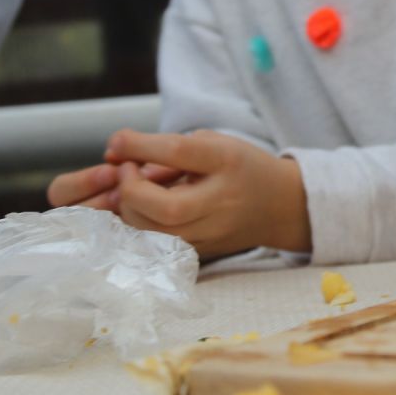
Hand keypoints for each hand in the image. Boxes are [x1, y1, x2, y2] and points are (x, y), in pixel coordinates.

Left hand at [48, 130, 310, 259]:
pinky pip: (157, 245)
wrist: (279, 206)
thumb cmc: (240, 166)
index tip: (116, 142)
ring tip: (131, 191)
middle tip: (126, 171)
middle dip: (130, 189)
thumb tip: (117, 158)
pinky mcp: (200, 252)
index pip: (177, 152)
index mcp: (225, 161)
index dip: (139, 146)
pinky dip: (140, 227)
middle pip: (164, 207)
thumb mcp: (212, 143)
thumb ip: (167, 149)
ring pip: (156, 234)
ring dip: (130, 211)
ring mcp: (211, 232)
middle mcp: (220, 201)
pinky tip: (140, 210)